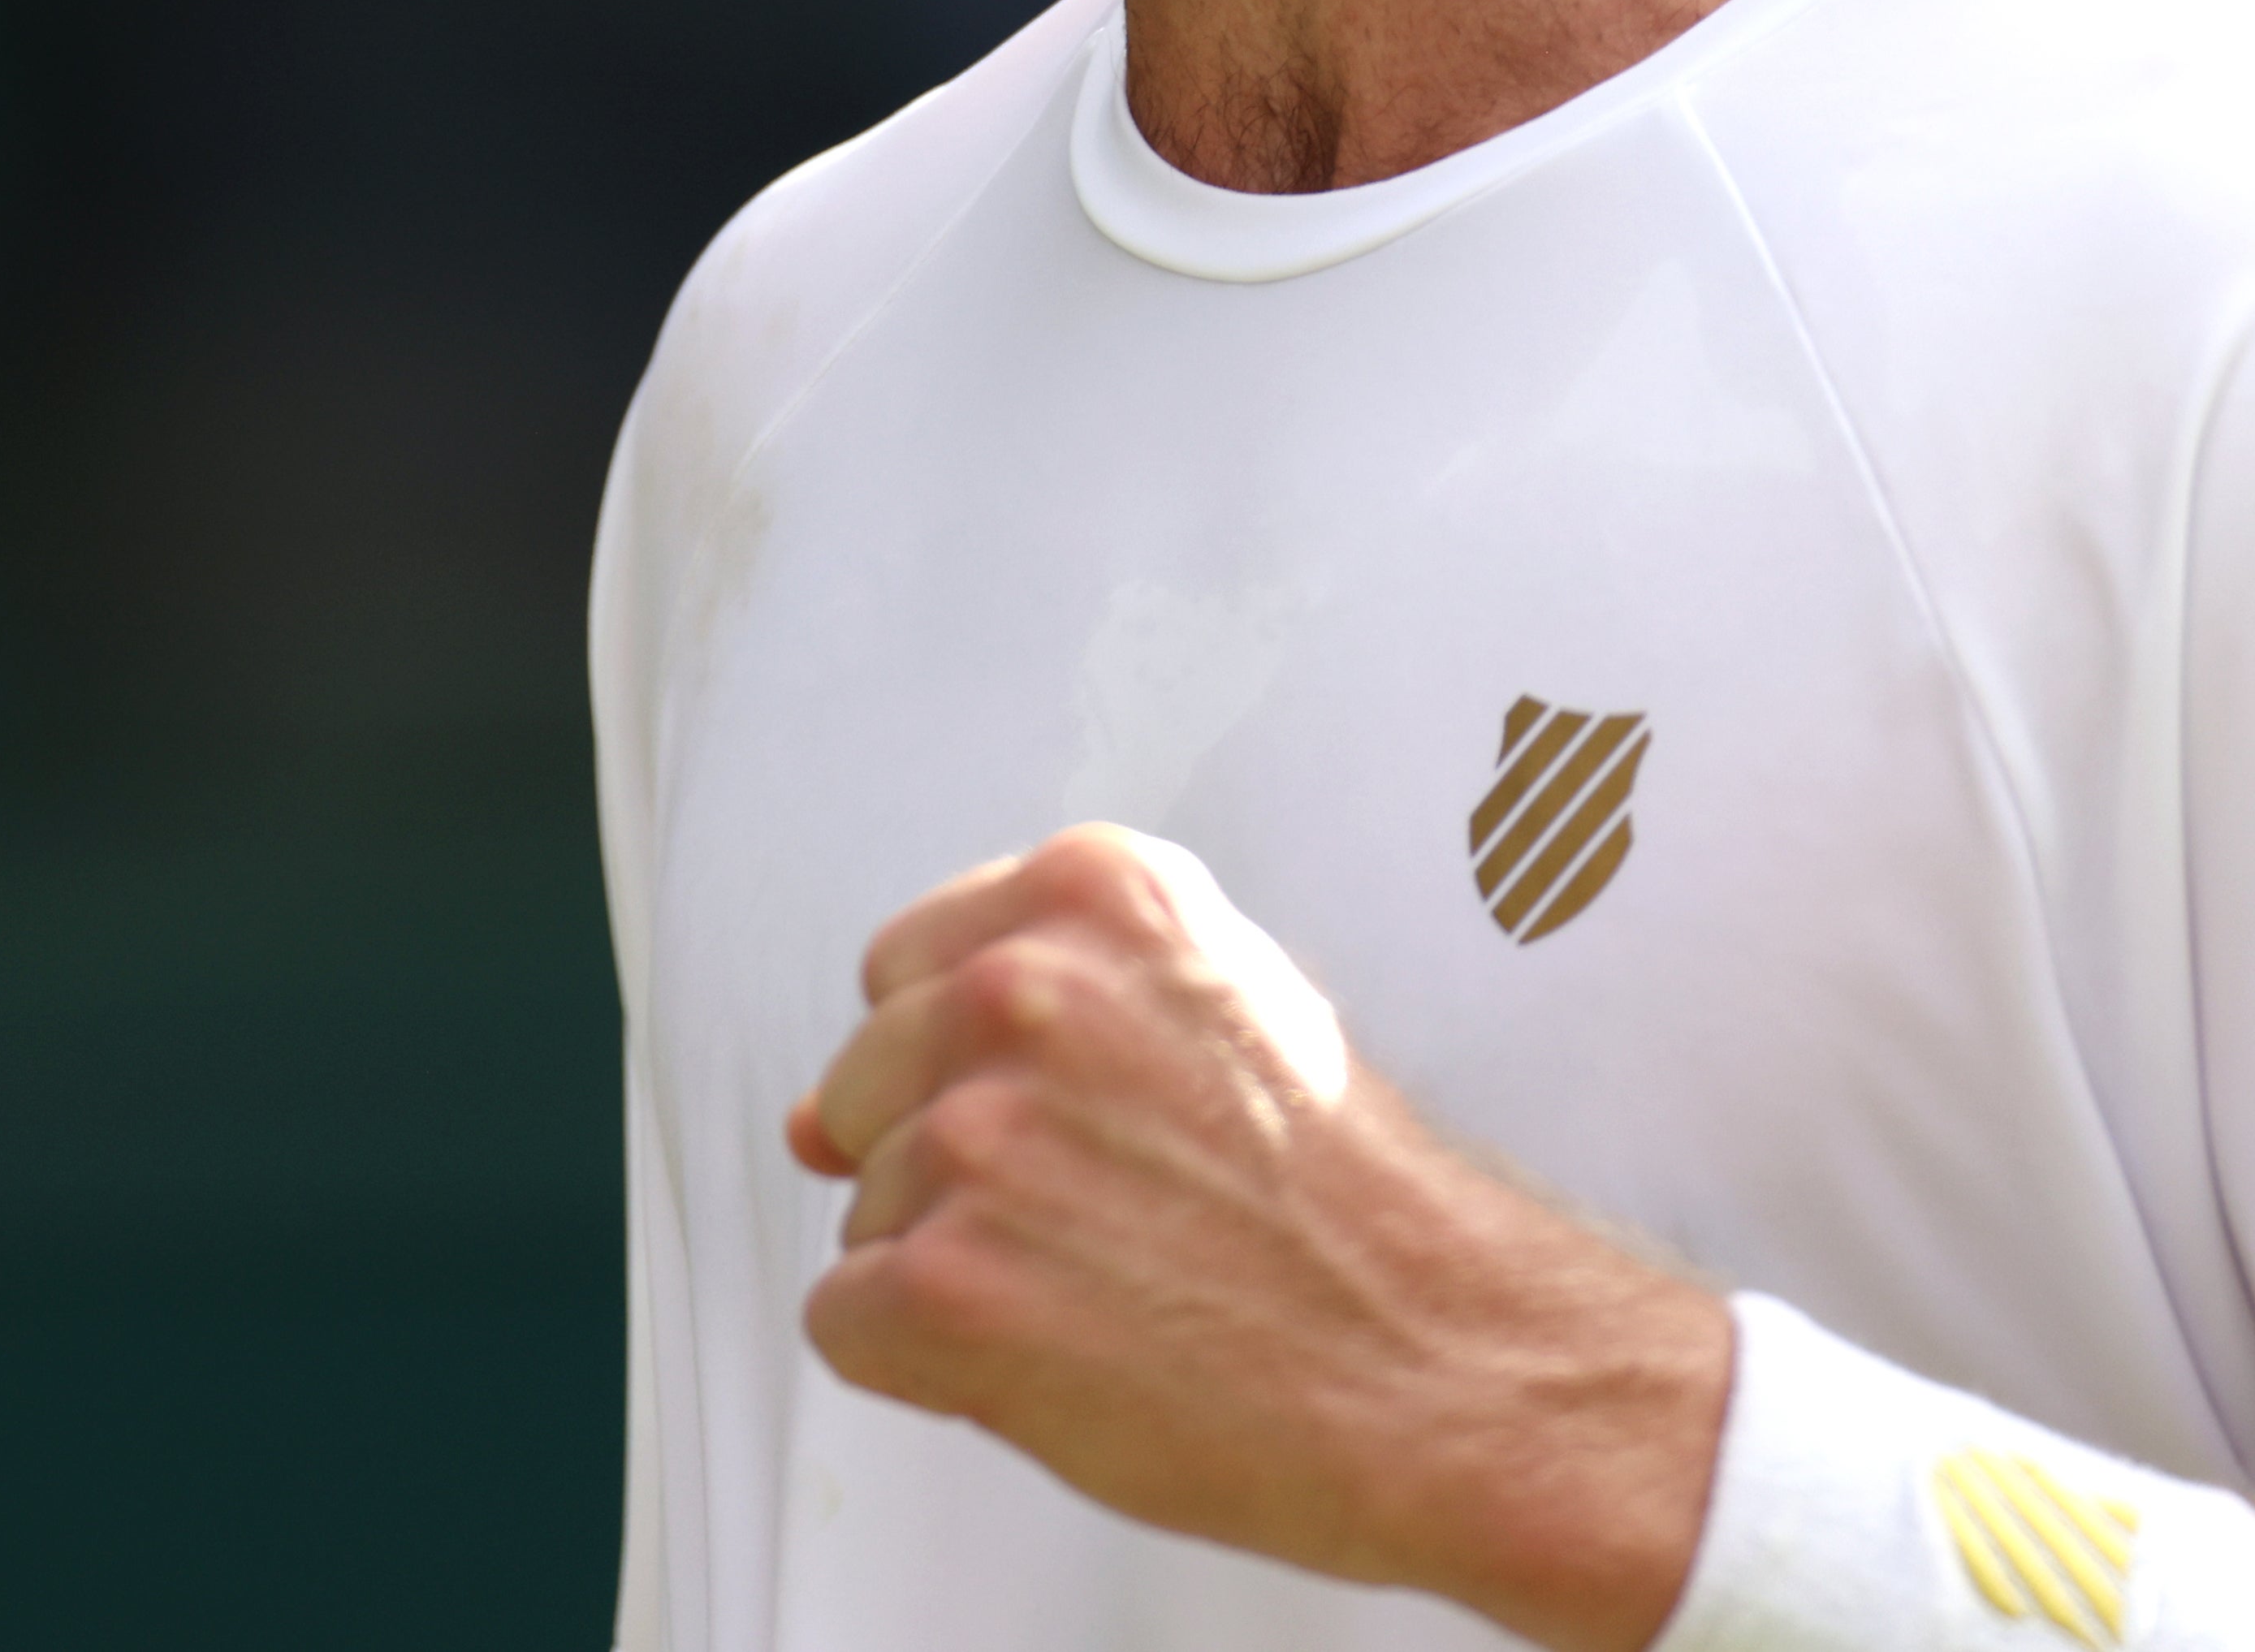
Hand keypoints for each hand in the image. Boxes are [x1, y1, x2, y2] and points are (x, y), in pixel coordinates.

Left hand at [786, 824, 1732, 1651]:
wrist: (1444, 1363)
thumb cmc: (1347, 1208)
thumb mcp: (1208, 1027)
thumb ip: (1020, 1023)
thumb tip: (810, 1116)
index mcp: (1094, 891)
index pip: (909, 964)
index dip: (980, 1069)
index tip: (1081, 1123)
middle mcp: (1020, 987)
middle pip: (864, 1082)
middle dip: (950, 1161)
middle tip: (1105, 1220)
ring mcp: (975, 1135)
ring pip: (864, 1210)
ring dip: (961, 1267)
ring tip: (1114, 1288)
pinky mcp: (944, 1284)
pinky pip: (848, 1322)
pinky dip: (933, 1363)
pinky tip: (1060, 1355)